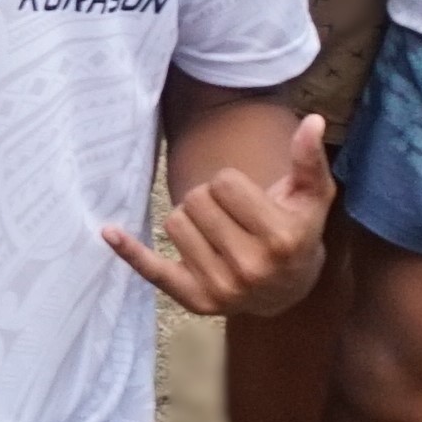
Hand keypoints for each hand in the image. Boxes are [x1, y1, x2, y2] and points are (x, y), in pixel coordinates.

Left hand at [105, 112, 334, 316]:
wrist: (289, 289)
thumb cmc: (298, 230)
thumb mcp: (312, 196)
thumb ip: (309, 159)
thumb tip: (312, 121)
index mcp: (280, 239)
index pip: (223, 182)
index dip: (231, 183)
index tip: (248, 199)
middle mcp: (250, 268)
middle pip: (195, 200)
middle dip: (209, 199)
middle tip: (231, 216)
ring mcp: (221, 288)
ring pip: (174, 223)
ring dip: (190, 219)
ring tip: (218, 233)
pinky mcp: (194, 300)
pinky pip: (152, 270)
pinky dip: (130, 252)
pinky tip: (109, 231)